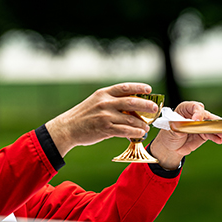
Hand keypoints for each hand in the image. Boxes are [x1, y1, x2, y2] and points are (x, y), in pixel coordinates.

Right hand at [45, 83, 159, 156]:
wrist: (67, 128)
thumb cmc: (82, 116)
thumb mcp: (94, 102)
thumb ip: (110, 102)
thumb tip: (129, 107)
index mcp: (103, 94)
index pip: (124, 87)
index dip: (138, 87)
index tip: (148, 89)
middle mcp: (105, 103)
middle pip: (132, 102)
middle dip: (146, 105)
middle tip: (154, 109)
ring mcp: (105, 116)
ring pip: (130, 119)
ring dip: (142, 123)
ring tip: (147, 127)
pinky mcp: (105, 128)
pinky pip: (125, 130)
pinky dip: (135, 132)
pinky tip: (140, 133)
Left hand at [149, 101, 221, 169]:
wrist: (171, 145)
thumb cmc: (170, 133)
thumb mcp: (172, 130)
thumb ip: (180, 127)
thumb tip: (188, 126)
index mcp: (185, 109)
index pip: (195, 107)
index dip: (197, 113)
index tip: (196, 120)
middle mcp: (195, 114)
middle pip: (207, 115)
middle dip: (214, 120)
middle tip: (218, 125)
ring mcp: (202, 124)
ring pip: (212, 125)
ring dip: (218, 129)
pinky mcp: (205, 133)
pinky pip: (212, 134)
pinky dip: (216, 137)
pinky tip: (219, 140)